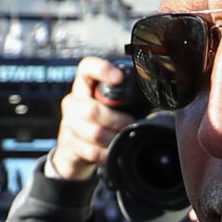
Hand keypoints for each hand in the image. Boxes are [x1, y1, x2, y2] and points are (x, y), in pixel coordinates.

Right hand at [44, 57, 140, 182]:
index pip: (86, 68)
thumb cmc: (98, 123)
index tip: (119, 78)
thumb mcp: (109, 105)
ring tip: (122, 139)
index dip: (102, 70)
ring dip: (114, 138)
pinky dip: (107, 154)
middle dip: (116, 120)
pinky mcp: (69, 143)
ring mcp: (69, 123)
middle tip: (129, 124)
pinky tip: (113, 153)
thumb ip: (123, 100)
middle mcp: (73, 102)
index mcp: (85, 86)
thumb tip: (152, 100)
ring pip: (94, 132)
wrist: (74, 150)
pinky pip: (91, 150)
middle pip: (92, 108)